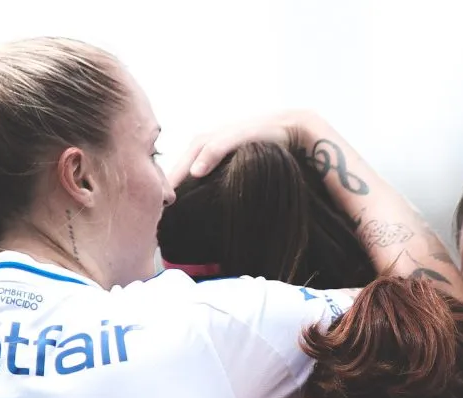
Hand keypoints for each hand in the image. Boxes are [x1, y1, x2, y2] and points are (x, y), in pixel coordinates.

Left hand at [168, 110, 317, 187]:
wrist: (304, 133)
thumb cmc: (276, 151)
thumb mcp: (247, 166)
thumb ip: (229, 177)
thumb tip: (215, 201)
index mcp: (220, 142)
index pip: (190, 158)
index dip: (176, 175)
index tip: (162, 198)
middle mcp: (222, 133)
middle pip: (189, 151)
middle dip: (173, 172)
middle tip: (158, 196)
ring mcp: (234, 131)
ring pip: (200, 146)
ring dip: (184, 166)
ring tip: (171, 187)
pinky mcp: (247, 131)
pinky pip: (223, 142)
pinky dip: (209, 155)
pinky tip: (198, 171)